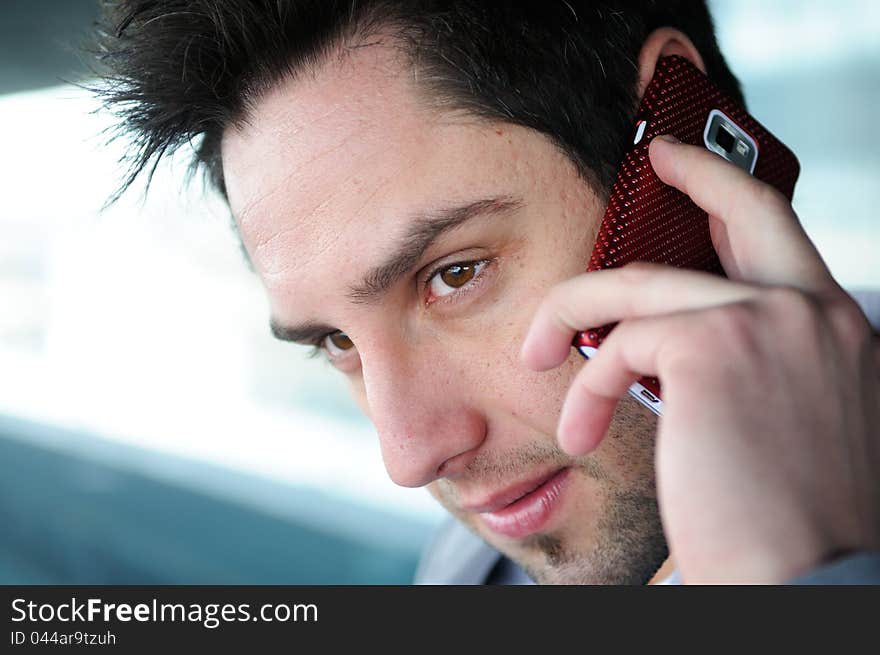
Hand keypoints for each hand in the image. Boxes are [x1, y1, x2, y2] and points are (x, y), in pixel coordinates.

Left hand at [521, 135, 879, 582]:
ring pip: (642, 283)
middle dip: (695, 171)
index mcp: (838, 337)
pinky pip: (617, 342)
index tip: (697, 177)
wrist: (806, 586)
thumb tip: (673, 355)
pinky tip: (577, 428)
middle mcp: (816, 315)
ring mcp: (770, 321)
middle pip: (744, 208)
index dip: (737, 197)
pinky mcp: (713, 346)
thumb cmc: (784, 528)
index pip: (785, 241)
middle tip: (655, 160)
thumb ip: (748, 375)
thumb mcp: (783, 430)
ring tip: (541, 356)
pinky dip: (584, 383)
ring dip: (577, 318)